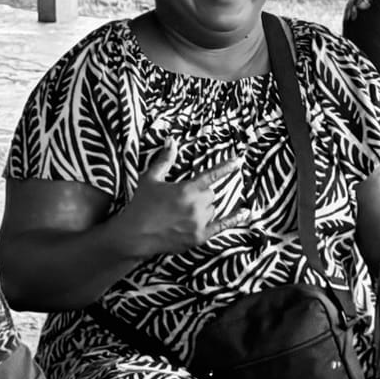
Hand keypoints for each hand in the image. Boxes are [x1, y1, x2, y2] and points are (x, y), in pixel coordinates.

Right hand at [116, 144, 243, 258]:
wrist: (134, 235)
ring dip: (204, 208)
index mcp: (186, 189)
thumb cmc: (141, 205)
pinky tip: (245, 213)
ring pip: (213, 209)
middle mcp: (196, 205)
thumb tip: (171, 141)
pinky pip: (222, 226)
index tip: (239, 160)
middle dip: (201, 194)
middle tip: (183, 199)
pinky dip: (234, 219)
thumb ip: (165, 160)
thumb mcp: (150, 178)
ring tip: (184, 213)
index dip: (226, 167)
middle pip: (211, 194)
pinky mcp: (199, 237)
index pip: (211, 175)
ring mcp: (199, 223)